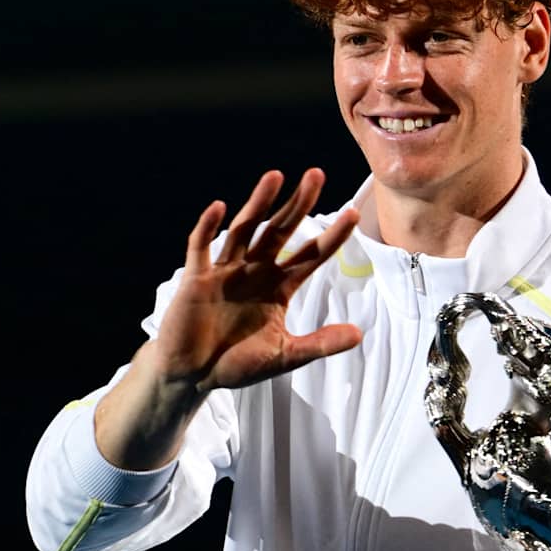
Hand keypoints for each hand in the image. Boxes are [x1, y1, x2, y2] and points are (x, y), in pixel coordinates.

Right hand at [152, 168, 361, 393]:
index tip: (353, 214)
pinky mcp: (196, 279)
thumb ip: (318, 344)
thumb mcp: (284, 356)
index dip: (331, 236)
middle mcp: (255, 271)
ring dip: (258, 203)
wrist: (193, 376)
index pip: (310, 255)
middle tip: (316, 175)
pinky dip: (208, 228)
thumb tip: (358, 334)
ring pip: (245, 230)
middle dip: (298, 205)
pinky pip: (201, 248)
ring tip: (275, 176)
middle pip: (280, 231)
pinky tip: (220, 208)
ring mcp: (226, 271)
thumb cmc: (236, 364)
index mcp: (279, 287)